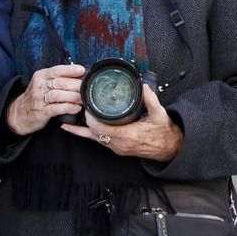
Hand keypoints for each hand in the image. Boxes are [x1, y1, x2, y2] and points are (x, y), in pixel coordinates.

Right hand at [5, 63, 85, 136]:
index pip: (56, 70)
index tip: (82, 70)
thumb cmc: (37, 97)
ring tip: (84, 98)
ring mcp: (39, 99)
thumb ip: (58, 78)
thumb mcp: (43, 83)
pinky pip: (56, 109)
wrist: (19, 113)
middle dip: (76, 85)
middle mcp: (39, 86)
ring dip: (73, 96)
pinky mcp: (41, 112)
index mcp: (40, 76)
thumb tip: (79, 74)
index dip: (70, 70)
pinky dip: (68, 108)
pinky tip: (76, 108)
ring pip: (58, 95)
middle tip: (87, 87)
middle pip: (60, 83)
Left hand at [63, 85, 182, 162]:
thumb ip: (151, 100)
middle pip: (94, 134)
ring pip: (94, 139)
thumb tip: (144, 87)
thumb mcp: (160, 114)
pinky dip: (87, 136)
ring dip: (82, 130)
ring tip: (67, 123)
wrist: (168, 148)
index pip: (102, 129)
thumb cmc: (163, 132)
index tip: (87, 107)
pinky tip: (76, 131)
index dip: (92, 119)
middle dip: (85, 121)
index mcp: (128, 135)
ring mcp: (117, 148)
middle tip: (80, 106)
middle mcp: (119, 144)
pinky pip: (98, 142)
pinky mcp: (117, 148)